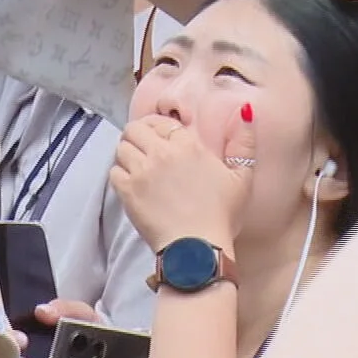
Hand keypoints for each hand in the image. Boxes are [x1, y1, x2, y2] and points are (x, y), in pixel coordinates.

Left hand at [110, 111, 254, 252]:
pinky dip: (120, 174)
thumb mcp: (242, 177)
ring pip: (121, 148)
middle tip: (144, 147)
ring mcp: (141, 171)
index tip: (161, 138)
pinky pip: (114, 171)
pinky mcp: (127, 190)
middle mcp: (161, 153)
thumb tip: (244, 112)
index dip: (159, 128)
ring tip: (137, 165)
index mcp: (189, 146)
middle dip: (138, 135)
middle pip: (135, 129)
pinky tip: (131, 183)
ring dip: (128, 154)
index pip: (162, 123)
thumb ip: (243, 142)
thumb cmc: (222, 214)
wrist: (198, 246)